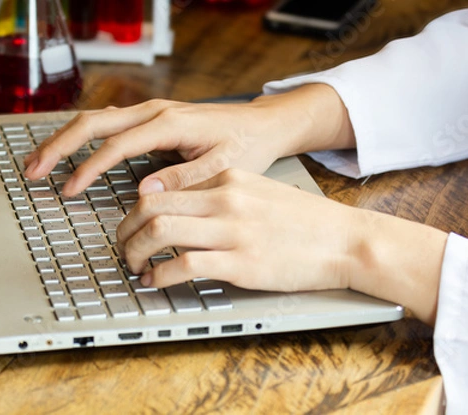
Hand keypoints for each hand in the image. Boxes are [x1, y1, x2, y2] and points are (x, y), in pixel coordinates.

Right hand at [23, 84, 354, 196]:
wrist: (261, 124)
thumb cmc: (246, 145)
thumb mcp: (223, 167)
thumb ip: (184, 178)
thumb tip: (145, 193)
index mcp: (169, 123)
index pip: (116, 145)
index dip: (88, 168)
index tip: (67, 189)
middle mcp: (154, 112)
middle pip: (93, 122)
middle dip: (58, 145)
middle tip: (32, 170)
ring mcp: (151, 112)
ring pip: (96, 119)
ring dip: (65, 140)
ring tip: (39, 161)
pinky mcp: (151, 118)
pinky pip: (109, 123)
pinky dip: (84, 137)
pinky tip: (70, 151)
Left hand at [117, 168, 357, 292]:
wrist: (345, 239)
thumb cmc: (303, 220)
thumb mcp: (258, 191)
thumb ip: (220, 195)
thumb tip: (181, 210)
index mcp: (228, 178)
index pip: (163, 187)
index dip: (135, 210)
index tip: (130, 226)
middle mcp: (226, 199)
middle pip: (152, 206)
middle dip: (125, 230)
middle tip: (122, 247)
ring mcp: (233, 230)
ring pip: (160, 231)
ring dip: (135, 252)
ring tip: (133, 266)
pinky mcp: (241, 262)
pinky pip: (184, 264)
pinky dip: (160, 275)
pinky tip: (155, 281)